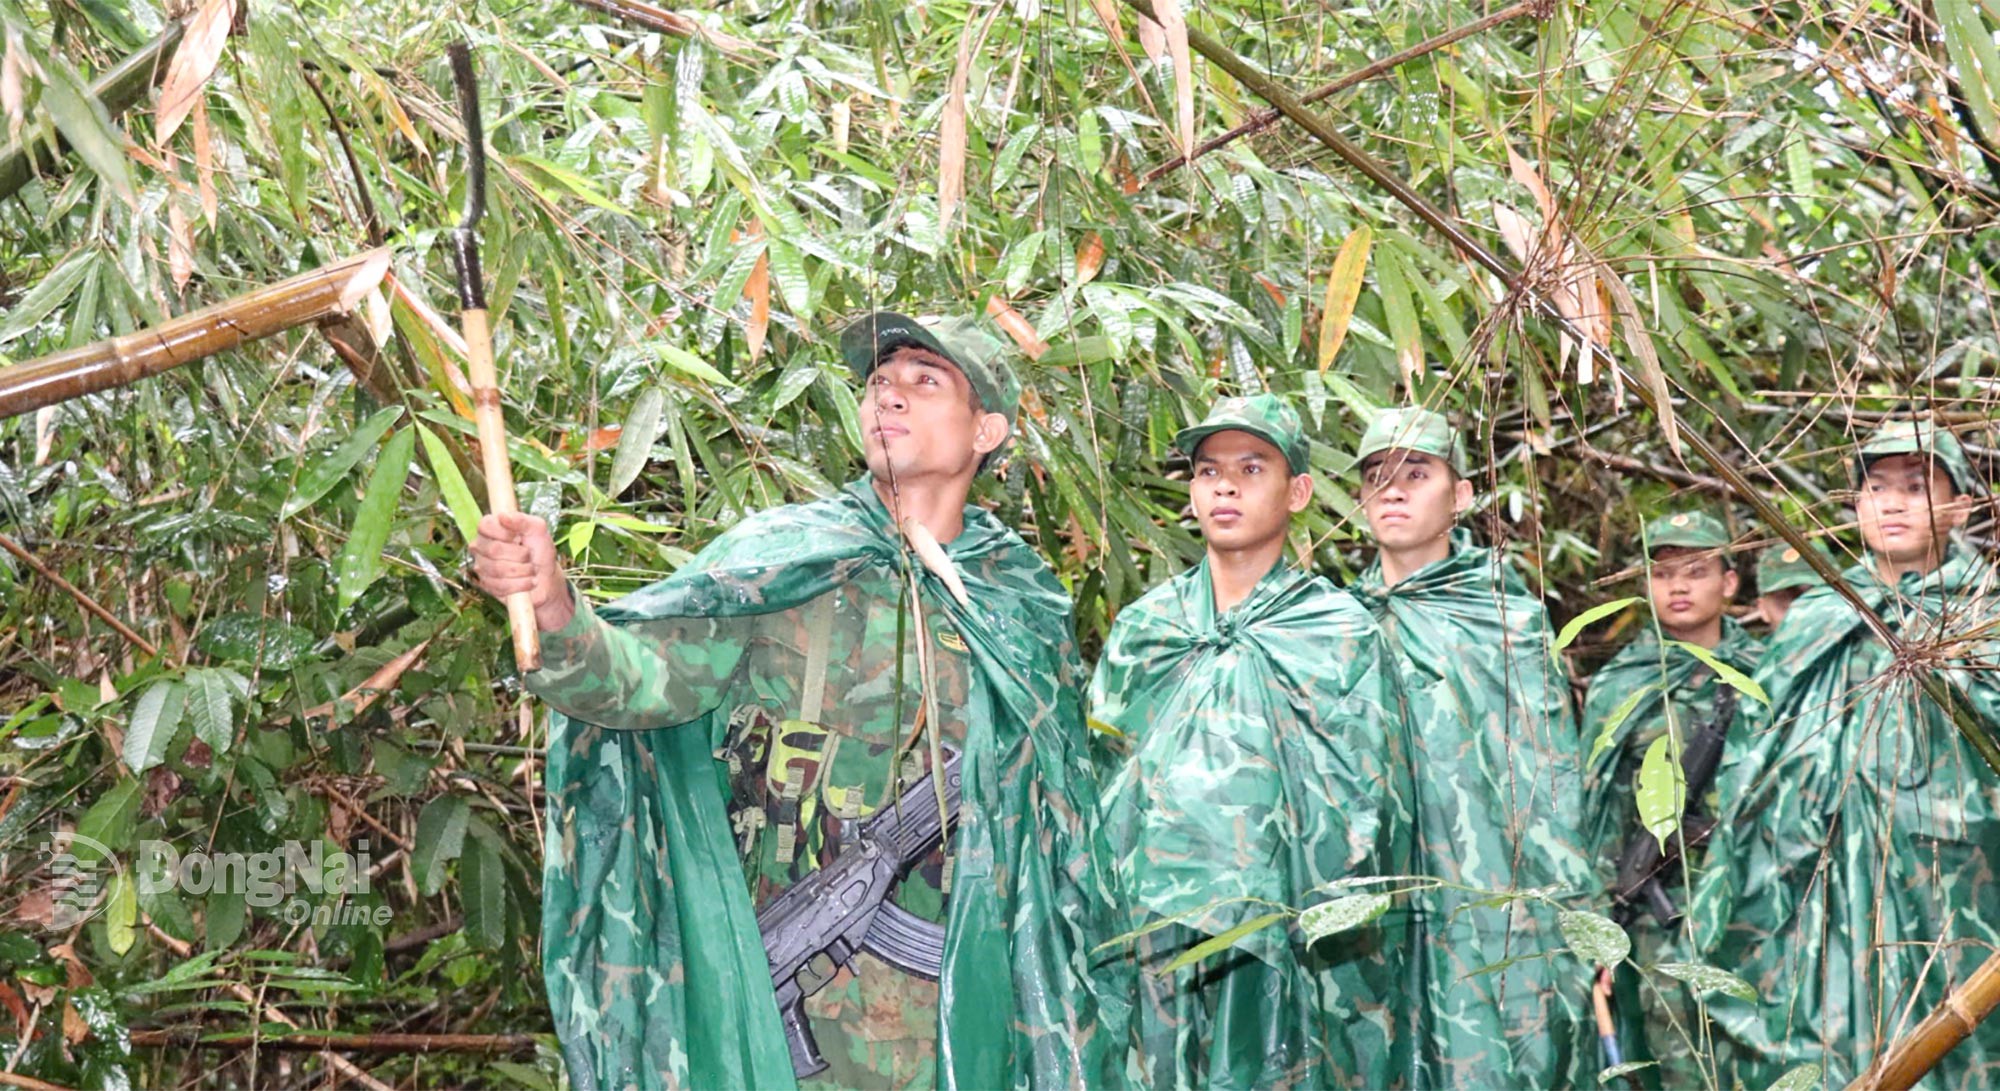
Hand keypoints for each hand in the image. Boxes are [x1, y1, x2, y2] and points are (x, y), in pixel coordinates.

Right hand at [469, 512, 573, 631]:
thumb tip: (502, 516)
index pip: (485, 525)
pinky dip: (520, 584)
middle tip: (529, 555)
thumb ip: (522, 520)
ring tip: (531, 569)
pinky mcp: (487, 586)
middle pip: (493, 550)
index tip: (519, 537)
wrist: (546, 577)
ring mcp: (482, 566)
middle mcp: (481, 546)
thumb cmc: (540, 550)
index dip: (505, 532)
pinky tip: (528, 582)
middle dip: (520, 555)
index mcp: (491, 528)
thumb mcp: (537, 529)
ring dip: (522, 571)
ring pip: (497, 570)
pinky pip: (500, 586)